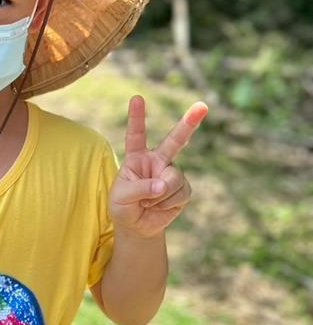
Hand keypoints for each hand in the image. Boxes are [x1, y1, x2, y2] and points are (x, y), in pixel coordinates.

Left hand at [109, 95, 207, 238]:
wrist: (137, 227)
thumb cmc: (123, 207)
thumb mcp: (121, 197)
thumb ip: (139, 188)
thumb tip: (163, 185)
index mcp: (137, 157)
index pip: (136, 135)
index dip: (136, 117)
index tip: (137, 97)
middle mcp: (157, 161)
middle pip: (175, 140)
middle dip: (189, 122)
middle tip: (202, 105)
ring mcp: (172, 174)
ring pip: (173, 179)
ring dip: (159, 196)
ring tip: (147, 204)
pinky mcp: (183, 189)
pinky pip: (179, 194)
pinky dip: (166, 204)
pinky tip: (159, 208)